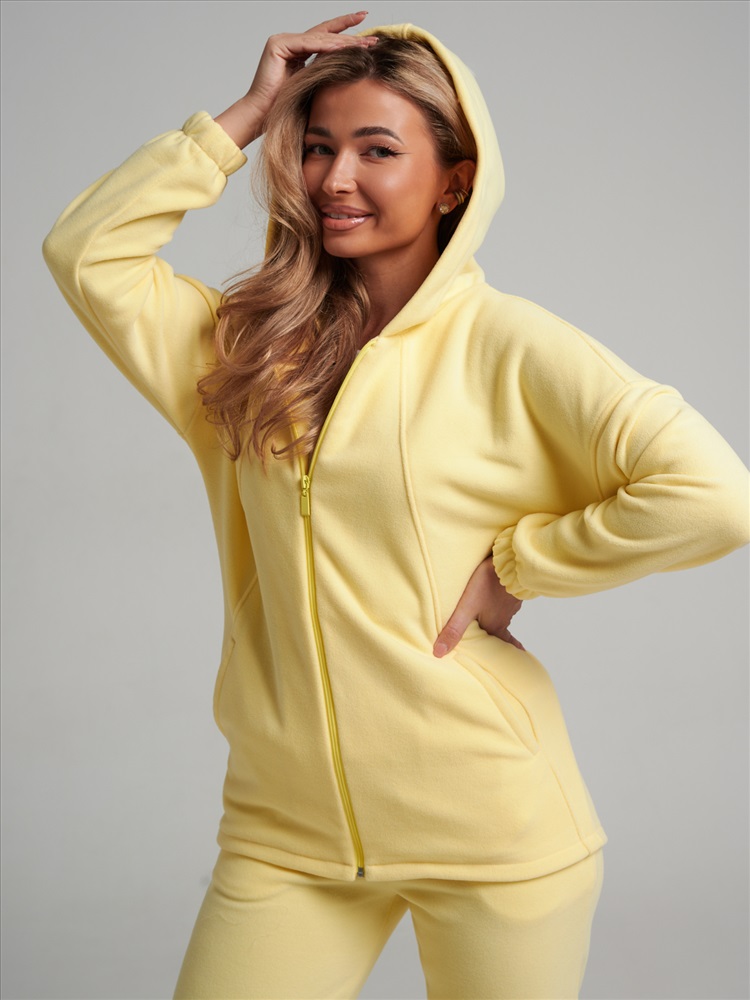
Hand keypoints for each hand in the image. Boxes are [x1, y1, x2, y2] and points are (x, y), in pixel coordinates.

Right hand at [215, 13, 378, 147]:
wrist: (263, 116)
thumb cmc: (285, 108)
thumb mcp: (313, 88)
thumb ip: (326, 75)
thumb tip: (351, 72)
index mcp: (298, 52)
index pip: (326, 39)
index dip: (346, 34)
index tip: (368, 35)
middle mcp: (290, 43)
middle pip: (325, 35)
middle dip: (350, 34)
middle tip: (372, 36)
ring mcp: (283, 41)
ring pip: (319, 38)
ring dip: (343, 42)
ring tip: (364, 44)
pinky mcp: (277, 44)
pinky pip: (307, 43)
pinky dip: (326, 46)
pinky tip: (344, 48)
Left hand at [433, 556, 523, 656]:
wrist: (510, 560)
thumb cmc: (489, 583)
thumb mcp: (466, 607)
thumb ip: (453, 629)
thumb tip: (439, 652)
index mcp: (494, 626)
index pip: (500, 645)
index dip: (501, 652)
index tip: (508, 659)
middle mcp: (504, 617)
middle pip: (501, 631)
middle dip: (498, 638)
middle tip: (500, 644)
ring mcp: (510, 602)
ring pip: (502, 614)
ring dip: (497, 618)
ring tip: (490, 619)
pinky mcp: (511, 588)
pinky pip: (505, 599)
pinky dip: (501, 601)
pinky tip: (496, 593)